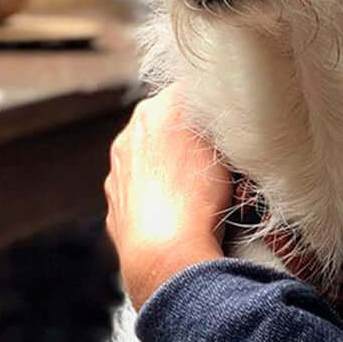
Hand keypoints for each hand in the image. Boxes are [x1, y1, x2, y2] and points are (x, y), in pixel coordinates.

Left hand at [105, 84, 230, 309]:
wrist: (164, 251)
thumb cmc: (199, 196)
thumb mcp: (224, 147)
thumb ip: (217, 123)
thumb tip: (221, 116)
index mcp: (155, 110)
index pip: (189, 92)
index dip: (212, 108)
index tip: (228, 127)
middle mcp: (129, 134)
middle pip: (165, 124)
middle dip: (188, 137)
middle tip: (216, 160)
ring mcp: (117, 169)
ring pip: (150, 158)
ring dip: (169, 167)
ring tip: (197, 191)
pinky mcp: (115, 202)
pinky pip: (141, 191)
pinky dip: (157, 197)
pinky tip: (176, 212)